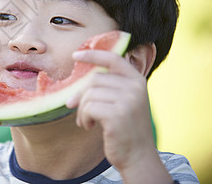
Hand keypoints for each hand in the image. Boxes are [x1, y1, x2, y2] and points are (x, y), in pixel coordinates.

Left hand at [66, 50, 155, 170]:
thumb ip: (107, 88)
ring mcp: (128, 101)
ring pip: (89, 94)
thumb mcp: (123, 102)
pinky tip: (90, 126)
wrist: (138, 156)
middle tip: (76, 107)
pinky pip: (88, 108)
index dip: (92, 54)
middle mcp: (135, 88)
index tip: (75, 55)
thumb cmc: (125, 129)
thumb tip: (73, 90)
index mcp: (137, 80)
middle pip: (94, 79)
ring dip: (82, 109)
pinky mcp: (117, 115)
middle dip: (81, 94)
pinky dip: (83, 118)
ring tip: (88, 121)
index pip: (113, 58)